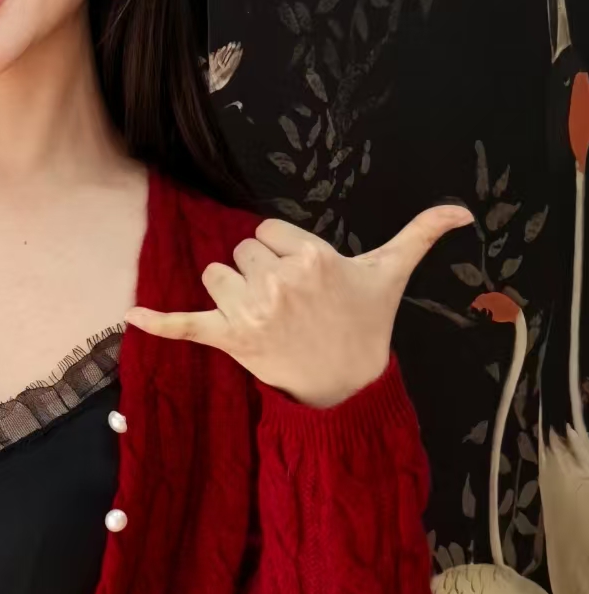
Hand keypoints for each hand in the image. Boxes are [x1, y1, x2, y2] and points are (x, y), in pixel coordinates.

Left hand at [125, 204, 473, 407]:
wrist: (348, 382)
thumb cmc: (366, 322)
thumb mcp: (391, 273)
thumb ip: (421, 234)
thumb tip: (463, 211)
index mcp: (311, 258)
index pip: (267, 231)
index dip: (282, 251)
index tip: (305, 278)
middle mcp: (279, 282)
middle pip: (241, 252)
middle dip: (260, 271)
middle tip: (290, 303)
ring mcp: (252, 312)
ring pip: (216, 275)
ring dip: (231, 291)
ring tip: (264, 315)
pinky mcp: (230, 340)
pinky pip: (186, 325)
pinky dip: (158, 322)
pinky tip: (130, 316)